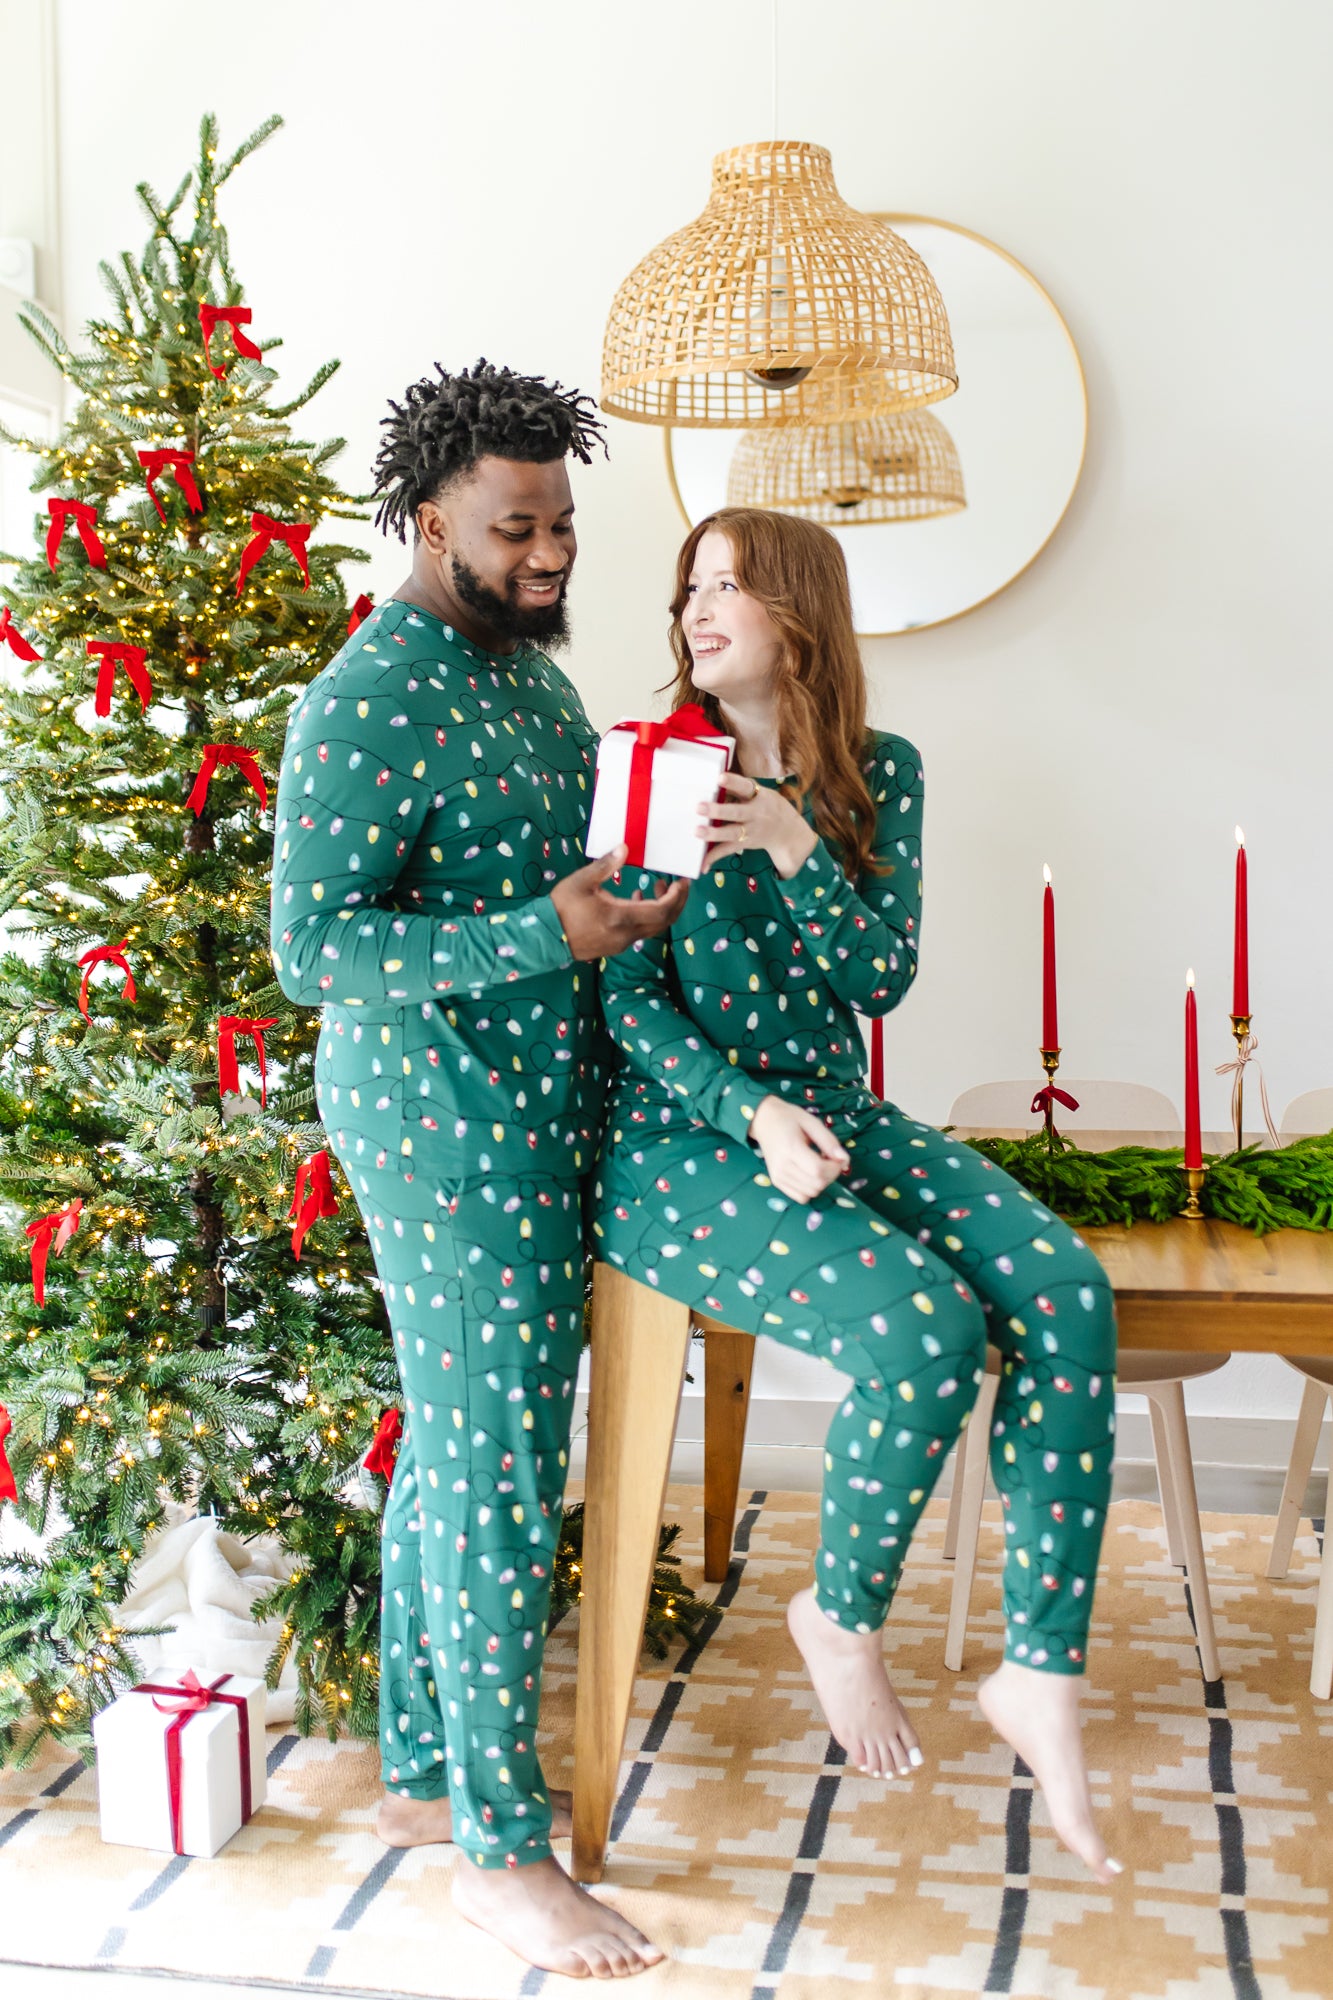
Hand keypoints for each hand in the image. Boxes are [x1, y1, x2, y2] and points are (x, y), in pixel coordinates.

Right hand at [551, 846, 689, 960]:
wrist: (545, 939)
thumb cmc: (561, 908)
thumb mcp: (581, 882)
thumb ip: (605, 865)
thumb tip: (624, 847)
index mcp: (621, 918)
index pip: (661, 910)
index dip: (676, 896)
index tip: (681, 881)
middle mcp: (626, 934)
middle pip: (664, 921)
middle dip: (676, 902)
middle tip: (679, 884)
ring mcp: (621, 942)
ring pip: (653, 927)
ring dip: (661, 908)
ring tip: (658, 886)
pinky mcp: (615, 945)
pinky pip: (640, 931)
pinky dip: (646, 914)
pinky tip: (635, 898)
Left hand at [697, 771, 817, 876]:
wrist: (789, 832)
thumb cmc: (768, 806)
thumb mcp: (760, 793)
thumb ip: (739, 790)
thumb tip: (712, 785)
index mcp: (759, 796)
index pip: (745, 787)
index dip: (733, 782)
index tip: (720, 778)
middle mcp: (756, 814)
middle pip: (737, 812)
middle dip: (718, 810)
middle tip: (699, 807)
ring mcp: (751, 831)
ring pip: (732, 833)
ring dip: (714, 833)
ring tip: (698, 831)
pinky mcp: (745, 844)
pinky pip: (728, 850)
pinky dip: (714, 857)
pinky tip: (702, 864)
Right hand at [748, 1095, 848, 1203]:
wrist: (763, 1120)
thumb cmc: (789, 1118)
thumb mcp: (812, 1122)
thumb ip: (829, 1141)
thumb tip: (844, 1160)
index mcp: (790, 1149)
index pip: (819, 1170)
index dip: (835, 1167)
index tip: (837, 1156)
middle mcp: (782, 1167)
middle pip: (817, 1184)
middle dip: (831, 1175)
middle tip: (829, 1159)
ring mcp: (778, 1177)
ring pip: (811, 1193)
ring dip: (822, 1182)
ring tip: (819, 1165)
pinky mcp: (777, 1182)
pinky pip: (801, 1197)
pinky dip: (811, 1189)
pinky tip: (809, 1174)